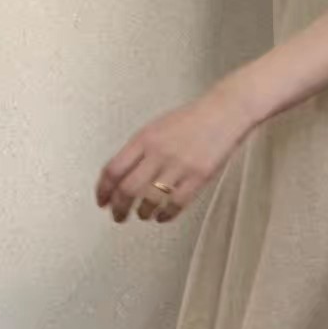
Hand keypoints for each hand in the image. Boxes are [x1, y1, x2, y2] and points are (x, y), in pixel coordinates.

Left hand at [94, 79, 254, 223]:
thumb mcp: (157, 128)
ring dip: (142, 212)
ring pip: (150, 200)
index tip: (102, 201)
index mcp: (144, 139)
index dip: (103, 190)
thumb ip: (140, 150)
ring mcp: (179, 166)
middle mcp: (158, 153)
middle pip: (128, 189)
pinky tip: (163, 216)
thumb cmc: (192, 120)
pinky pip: (176, 204)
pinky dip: (165, 215)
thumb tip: (122, 176)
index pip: (113, 169)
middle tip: (118, 216)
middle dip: (119, 208)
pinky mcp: (199, 177)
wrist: (225, 112)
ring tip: (143, 214)